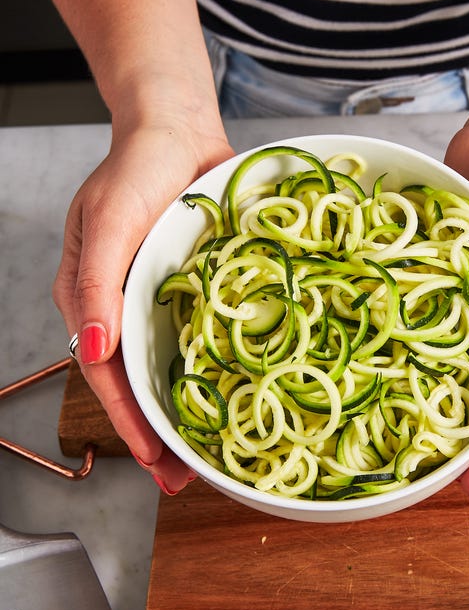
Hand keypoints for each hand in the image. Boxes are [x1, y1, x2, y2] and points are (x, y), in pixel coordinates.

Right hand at [53, 119, 234, 493]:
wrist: (178, 130)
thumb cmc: (135, 170)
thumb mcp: (107, 222)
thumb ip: (95, 284)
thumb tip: (93, 348)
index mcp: (92, 299)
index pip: (108, 376)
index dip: (130, 423)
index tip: (154, 463)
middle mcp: (125, 308)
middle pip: (138, 383)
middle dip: (157, 434)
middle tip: (184, 479)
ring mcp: (161, 301)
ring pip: (170, 368)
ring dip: (186, 411)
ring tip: (208, 454)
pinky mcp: (194, 289)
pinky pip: (202, 338)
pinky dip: (213, 370)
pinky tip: (235, 393)